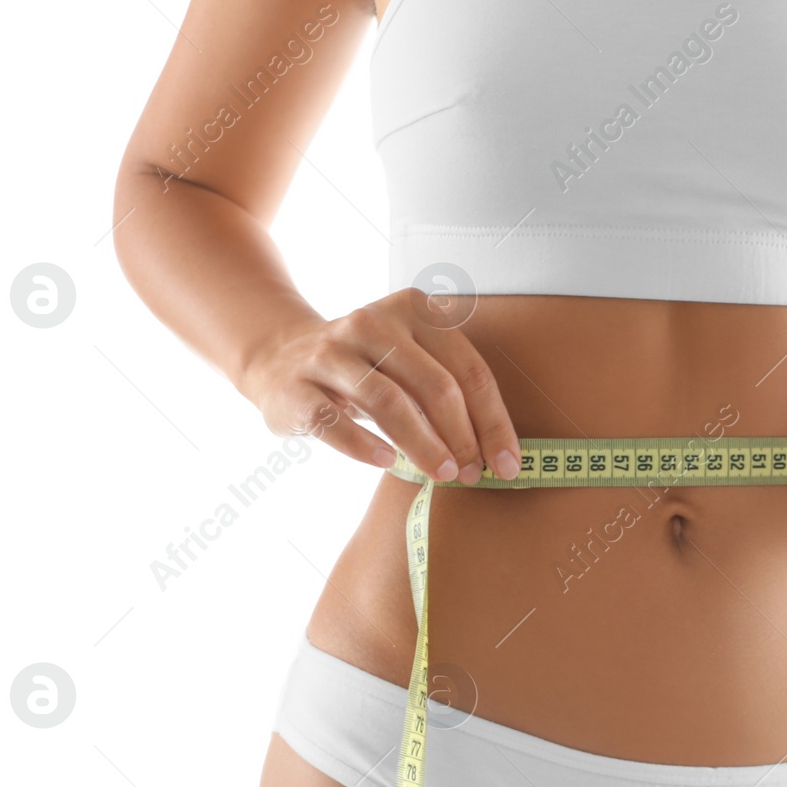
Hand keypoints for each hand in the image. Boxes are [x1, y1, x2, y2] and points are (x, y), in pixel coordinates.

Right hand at [237, 288, 520, 483]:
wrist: (278, 356)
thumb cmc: (366, 370)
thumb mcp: (409, 362)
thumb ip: (448, 394)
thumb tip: (497, 454)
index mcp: (413, 312)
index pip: (469, 370)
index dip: (493, 422)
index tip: (508, 464)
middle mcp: (373, 323)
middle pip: (434, 385)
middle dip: (462, 436)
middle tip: (473, 474)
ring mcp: (330, 353)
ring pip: (388, 401)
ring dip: (423, 444)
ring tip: (444, 474)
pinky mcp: (296, 386)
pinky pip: (333, 420)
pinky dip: (363, 445)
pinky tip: (387, 463)